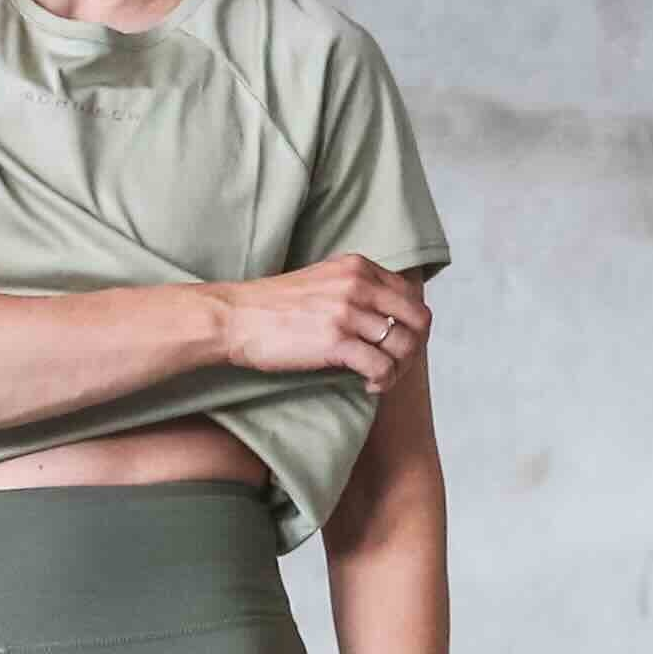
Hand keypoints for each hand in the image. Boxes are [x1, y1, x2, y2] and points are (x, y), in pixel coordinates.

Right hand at [213, 253, 429, 385]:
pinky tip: (368, 386)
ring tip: (380, 380)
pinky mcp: (336, 341)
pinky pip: (381, 367)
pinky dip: (382, 382)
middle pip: (418, 320)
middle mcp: (358, 284)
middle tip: (396, 366)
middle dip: (414, 349)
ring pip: (403, 346)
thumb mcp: (322, 280)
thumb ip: (355, 288)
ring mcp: (348, 312)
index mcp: (358, 267)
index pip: (412, 296)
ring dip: (398, 371)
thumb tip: (386, 317)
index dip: (412, 326)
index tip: (397, 345)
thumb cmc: (272, 307)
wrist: (234, 318)